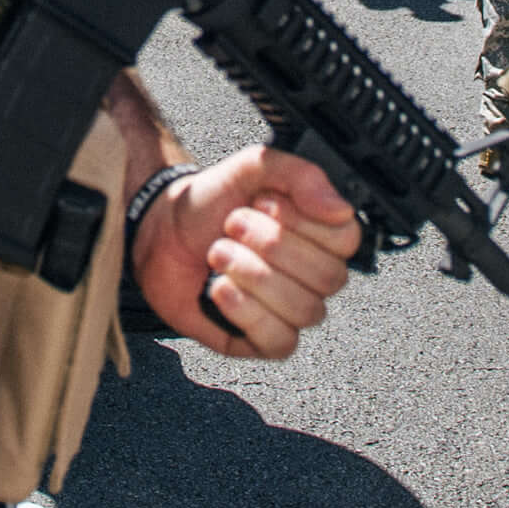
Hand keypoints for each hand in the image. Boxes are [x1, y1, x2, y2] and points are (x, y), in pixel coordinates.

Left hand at [133, 147, 362, 358]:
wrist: (162, 230)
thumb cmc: (211, 202)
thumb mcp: (253, 167)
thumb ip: (301, 175)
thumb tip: (340, 208)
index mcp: (319, 234)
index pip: (347, 240)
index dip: (304, 223)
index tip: (264, 202)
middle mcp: (312, 274)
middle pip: (327, 277)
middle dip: (270, 245)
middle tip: (232, 225)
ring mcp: (290, 309)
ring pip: (304, 309)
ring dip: (252, 275)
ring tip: (218, 254)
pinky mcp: (263, 339)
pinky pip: (280, 340)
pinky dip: (247, 313)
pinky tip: (220, 290)